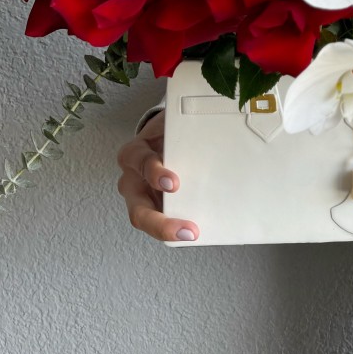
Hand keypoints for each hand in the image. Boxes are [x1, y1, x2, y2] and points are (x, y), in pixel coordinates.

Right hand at [115, 110, 199, 242]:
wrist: (165, 136)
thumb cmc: (167, 131)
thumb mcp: (171, 122)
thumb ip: (183, 123)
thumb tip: (219, 119)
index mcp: (134, 154)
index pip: (139, 163)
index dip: (155, 173)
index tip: (174, 183)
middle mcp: (133, 181)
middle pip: (138, 210)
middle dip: (160, 222)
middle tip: (187, 229)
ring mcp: (143, 199)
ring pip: (147, 222)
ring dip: (168, 230)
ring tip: (191, 234)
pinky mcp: (155, 208)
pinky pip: (164, 222)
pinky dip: (178, 229)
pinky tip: (198, 232)